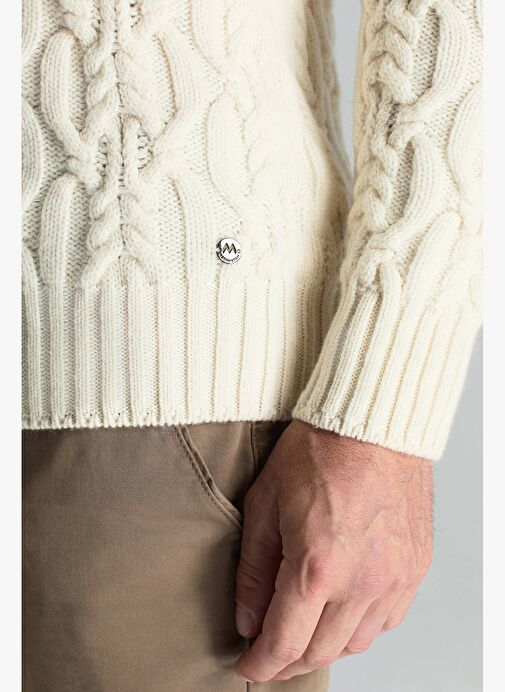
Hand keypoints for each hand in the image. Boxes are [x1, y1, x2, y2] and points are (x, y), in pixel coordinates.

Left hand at [234, 420, 432, 681]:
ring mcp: (395, 577)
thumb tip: (247, 618)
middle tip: (268, 652)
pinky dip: (360, 625)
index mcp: (318, 566)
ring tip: (303, 628)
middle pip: (320, 652)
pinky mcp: (415, 567)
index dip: (260, 664)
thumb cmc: (319, 450)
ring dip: (324, 644)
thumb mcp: (265, 502)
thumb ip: (254, 569)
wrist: (372, 420)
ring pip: (356, 642)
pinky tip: (342, 608)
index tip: (247, 665)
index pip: (284, 643)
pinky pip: (387, 619)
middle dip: (287, 661)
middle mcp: (363, 581)